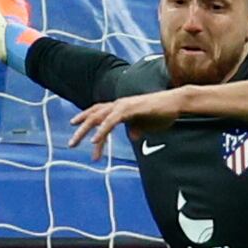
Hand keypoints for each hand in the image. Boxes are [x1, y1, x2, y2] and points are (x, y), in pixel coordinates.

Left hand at [69, 90, 183, 160]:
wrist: (177, 103)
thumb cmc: (164, 113)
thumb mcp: (148, 125)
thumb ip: (138, 128)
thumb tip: (132, 136)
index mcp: (121, 107)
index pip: (99, 113)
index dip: (86, 119)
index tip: (75, 129)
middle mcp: (119, 104)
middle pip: (94, 114)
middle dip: (80, 128)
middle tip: (70, 144)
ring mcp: (124, 105)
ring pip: (98, 117)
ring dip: (85, 131)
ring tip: (75, 143)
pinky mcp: (130, 109)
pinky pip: (112, 121)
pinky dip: (102, 130)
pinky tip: (94, 140)